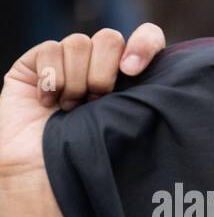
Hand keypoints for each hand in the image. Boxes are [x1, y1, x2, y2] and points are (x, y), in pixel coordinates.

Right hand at [0, 23, 165, 190]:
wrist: (46, 177)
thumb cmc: (96, 161)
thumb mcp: (131, 129)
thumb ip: (147, 101)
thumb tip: (173, 82)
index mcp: (130, 80)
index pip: (147, 38)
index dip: (144, 44)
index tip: (133, 70)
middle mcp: (100, 67)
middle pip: (110, 38)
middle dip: (104, 71)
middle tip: (97, 101)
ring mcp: (67, 63)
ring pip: (79, 42)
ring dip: (77, 80)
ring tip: (71, 108)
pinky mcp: (36, 63)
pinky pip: (50, 49)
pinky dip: (51, 76)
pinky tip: (48, 101)